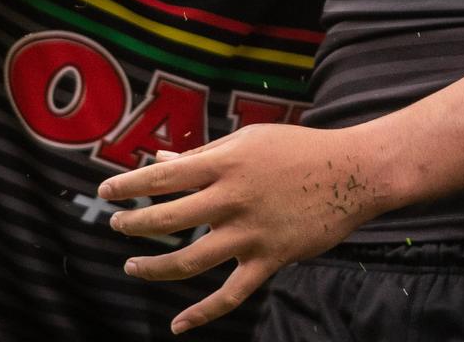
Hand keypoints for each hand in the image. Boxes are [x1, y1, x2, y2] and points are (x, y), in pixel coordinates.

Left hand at [99, 123, 397, 333]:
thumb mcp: (252, 140)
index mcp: (228, 163)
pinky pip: (230, 295)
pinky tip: (178, 325)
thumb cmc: (302, 150)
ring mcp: (251, 232)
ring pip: (187, 260)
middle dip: (133, 224)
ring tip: (132, 266)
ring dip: (152, 267)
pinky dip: (202, 314)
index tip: (106, 193)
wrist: (357, 172)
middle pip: (167, 218)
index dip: (129, 186)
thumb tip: (162, 162)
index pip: (164, 177)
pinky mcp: (270, 258)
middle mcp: (234, 198)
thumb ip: (205, 155)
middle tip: (118, 225)